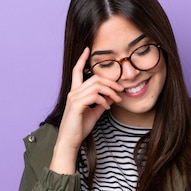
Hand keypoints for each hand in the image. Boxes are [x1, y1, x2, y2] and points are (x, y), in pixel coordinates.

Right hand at [50, 47, 123, 173]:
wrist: (70, 141)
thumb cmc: (79, 128)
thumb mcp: (94, 113)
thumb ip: (101, 103)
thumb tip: (111, 97)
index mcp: (75, 92)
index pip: (77, 71)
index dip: (81, 59)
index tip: (87, 49)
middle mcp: (73, 92)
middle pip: (94, 78)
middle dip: (110, 82)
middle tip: (121, 90)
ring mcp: (74, 98)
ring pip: (96, 86)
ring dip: (110, 92)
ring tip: (117, 100)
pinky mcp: (77, 105)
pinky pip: (94, 96)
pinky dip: (104, 100)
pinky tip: (107, 107)